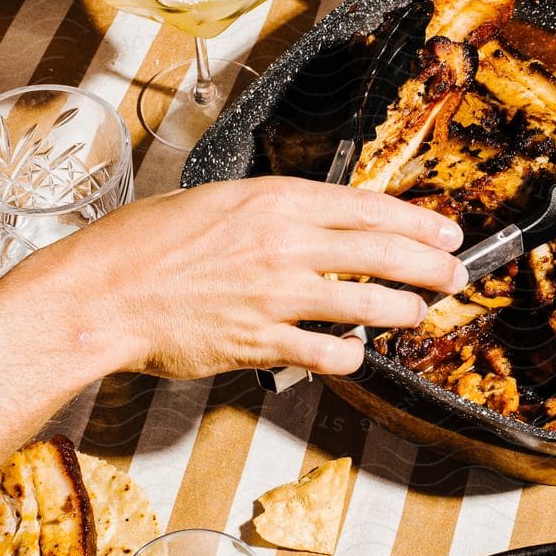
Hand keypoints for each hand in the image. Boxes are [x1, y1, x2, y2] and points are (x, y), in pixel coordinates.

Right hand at [53, 176, 466, 377]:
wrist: (101, 292)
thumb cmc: (142, 246)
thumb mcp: (213, 201)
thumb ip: (267, 211)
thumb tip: (310, 222)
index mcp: (273, 199)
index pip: (367, 207)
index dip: (416, 221)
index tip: (443, 230)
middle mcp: (284, 244)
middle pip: (384, 252)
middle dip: (431, 265)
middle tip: (454, 273)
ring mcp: (277, 295)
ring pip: (369, 304)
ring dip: (404, 311)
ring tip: (417, 314)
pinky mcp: (262, 343)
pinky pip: (329, 354)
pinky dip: (351, 356)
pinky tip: (355, 354)